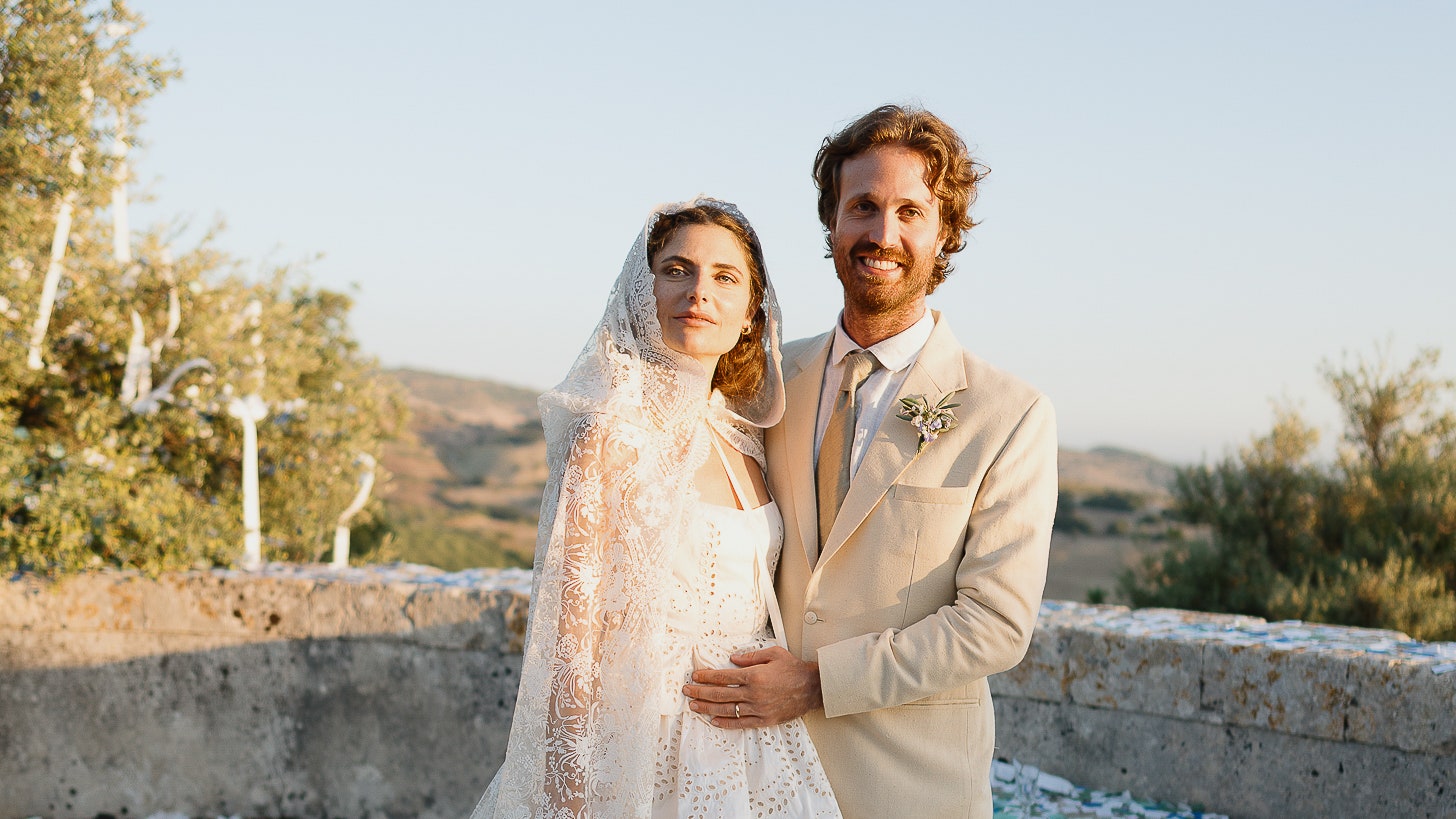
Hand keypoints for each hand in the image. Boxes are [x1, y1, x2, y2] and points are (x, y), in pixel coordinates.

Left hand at [682, 645, 822, 728]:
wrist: (813, 688)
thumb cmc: (794, 669)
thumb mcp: (773, 653)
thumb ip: (751, 656)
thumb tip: (732, 659)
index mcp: (754, 676)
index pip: (723, 677)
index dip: (706, 677)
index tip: (695, 677)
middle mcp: (754, 694)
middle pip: (720, 694)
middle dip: (700, 693)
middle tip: (687, 691)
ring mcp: (758, 709)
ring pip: (727, 710)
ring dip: (707, 708)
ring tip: (694, 706)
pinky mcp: (764, 720)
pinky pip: (741, 723)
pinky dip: (726, 723)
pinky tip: (714, 721)